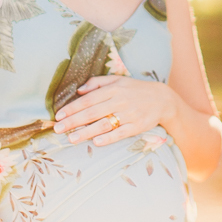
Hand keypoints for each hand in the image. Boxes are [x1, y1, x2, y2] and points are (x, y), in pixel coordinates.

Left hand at [53, 75, 175, 145]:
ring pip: (104, 124)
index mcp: (113, 89)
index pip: (88, 99)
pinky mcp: (137, 126)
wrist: (162, 99)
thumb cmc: (134, 89)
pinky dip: (109, 138)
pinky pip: (121, 133)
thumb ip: (97, 83)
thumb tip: (79, 90)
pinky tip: (96, 142)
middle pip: (93, 112)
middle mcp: (120, 101)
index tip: (59, 116)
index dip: (73, 108)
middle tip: (58, 129)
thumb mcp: (117, 80)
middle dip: (74, 121)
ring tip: (72, 138)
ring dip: (87, 132)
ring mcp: (129, 114)